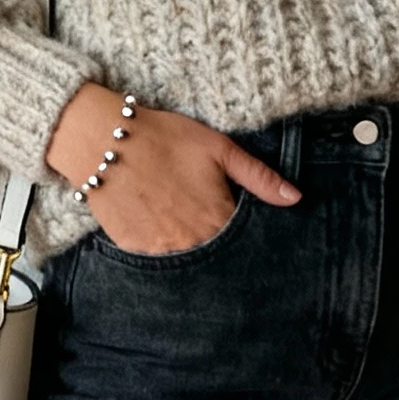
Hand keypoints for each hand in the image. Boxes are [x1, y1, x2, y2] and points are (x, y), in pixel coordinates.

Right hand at [46, 82, 300, 252]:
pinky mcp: (134, 250)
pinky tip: (157, 224)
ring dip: (189, 248)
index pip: (242, 242)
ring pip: (187, 261)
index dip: (240, 232)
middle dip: (215, 243)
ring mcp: (162, 251)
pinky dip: (161, 248)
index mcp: (218, 219)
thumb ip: (259, 177)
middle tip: (199, 216)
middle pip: (215, 256)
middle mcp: (193, 242)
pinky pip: (156, 260)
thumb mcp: (219, 149)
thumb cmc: (164, 138)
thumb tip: (295, 198)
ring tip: (178, 220)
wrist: (103, 141)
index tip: (230, 217)